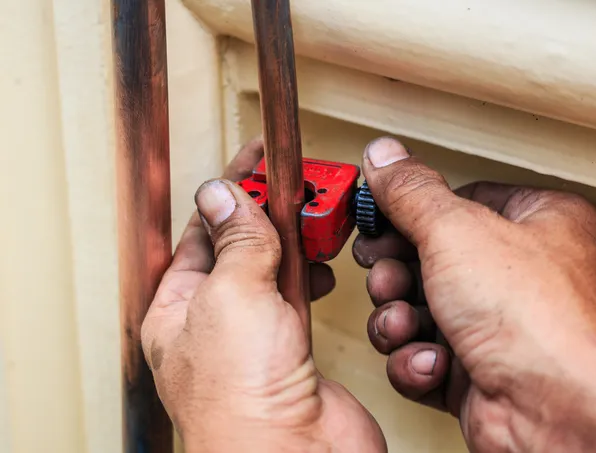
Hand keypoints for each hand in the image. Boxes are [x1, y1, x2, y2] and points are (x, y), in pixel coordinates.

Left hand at [142, 140, 385, 452]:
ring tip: (312, 217)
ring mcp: (257, 333)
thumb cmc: (241, 400)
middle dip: (268, 209)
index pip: (204, 229)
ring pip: (275, 267)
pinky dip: (314, 272)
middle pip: (241, 244)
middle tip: (294, 181)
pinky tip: (322, 264)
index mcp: (180, 307)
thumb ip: (236, 241)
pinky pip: (302, 294)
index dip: (231, 188)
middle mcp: (216, 320)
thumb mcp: (232, 296)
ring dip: (295, 239)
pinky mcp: (295, 346)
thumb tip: (225, 193)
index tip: (256, 158)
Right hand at [353, 137, 595, 451]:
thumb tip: (384, 156)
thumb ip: (412, 192)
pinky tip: (431, 362)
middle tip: (387, 273)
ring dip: (397, 318)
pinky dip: (415, 360)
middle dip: (395, 272)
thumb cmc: (540, 323)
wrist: (560, 419)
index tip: (375, 216)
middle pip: (426, 259)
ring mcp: (495, 327)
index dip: (409, 211)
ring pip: (416, 309)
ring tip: (405, 321)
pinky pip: (422, 355)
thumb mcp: (457, 232)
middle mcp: (517, 276)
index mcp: (532, 226)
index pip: (455, 202)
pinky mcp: (474, 372)